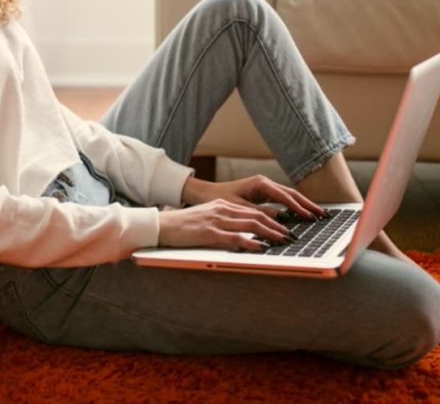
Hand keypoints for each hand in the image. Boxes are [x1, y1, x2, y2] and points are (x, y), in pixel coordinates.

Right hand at [155, 173, 326, 251]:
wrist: (162, 226)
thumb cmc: (184, 226)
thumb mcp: (208, 219)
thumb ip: (226, 223)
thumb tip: (247, 234)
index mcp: (223, 206)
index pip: (254, 211)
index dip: (274, 219)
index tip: (288, 227)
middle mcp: (223, 210)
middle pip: (257, 216)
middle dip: (278, 226)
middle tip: (293, 236)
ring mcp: (216, 221)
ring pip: (250, 224)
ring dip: (271, 233)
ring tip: (285, 241)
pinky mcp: (209, 233)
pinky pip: (235, 237)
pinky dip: (250, 243)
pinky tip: (261, 248)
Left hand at [181, 174, 325, 220]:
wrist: (207, 193)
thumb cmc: (220, 199)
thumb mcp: (240, 208)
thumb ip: (260, 213)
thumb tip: (282, 219)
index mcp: (260, 184)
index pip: (285, 196)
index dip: (298, 208)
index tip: (310, 218)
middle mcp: (265, 183)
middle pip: (291, 194)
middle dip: (308, 204)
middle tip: (323, 215)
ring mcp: (265, 187)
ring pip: (289, 196)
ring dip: (303, 205)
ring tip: (318, 215)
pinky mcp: (263, 193)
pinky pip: (283, 199)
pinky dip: (294, 206)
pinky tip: (303, 214)